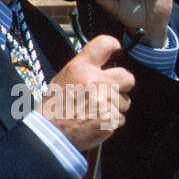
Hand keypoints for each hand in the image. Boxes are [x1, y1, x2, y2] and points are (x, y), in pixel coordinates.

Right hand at [41, 35, 135, 151]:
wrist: (50, 133)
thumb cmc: (55, 106)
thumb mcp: (63, 78)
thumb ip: (84, 69)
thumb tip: (103, 64)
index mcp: (80, 67)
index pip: (105, 44)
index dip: (114, 47)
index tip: (117, 52)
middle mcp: (95, 81)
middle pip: (127, 77)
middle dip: (122, 85)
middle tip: (109, 91)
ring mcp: (104, 100)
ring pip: (125, 101)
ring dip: (115, 107)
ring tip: (95, 111)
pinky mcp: (111, 118)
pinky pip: (121, 118)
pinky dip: (111, 122)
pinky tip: (96, 122)